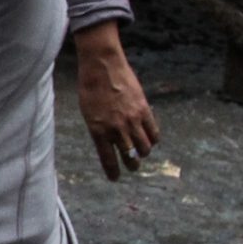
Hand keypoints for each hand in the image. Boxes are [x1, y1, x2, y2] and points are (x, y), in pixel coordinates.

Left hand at [73, 22, 158, 180]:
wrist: (102, 65)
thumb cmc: (90, 87)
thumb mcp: (88, 112)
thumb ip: (99, 128)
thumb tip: (110, 142)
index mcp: (98, 130)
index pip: (108, 159)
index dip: (113, 171)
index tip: (115, 178)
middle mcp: (116, 129)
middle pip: (130, 157)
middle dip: (132, 165)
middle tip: (132, 166)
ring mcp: (131, 120)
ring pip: (144, 148)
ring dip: (143, 153)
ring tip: (141, 152)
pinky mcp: (144, 110)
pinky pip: (154, 133)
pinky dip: (153, 139)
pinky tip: (150, 139)